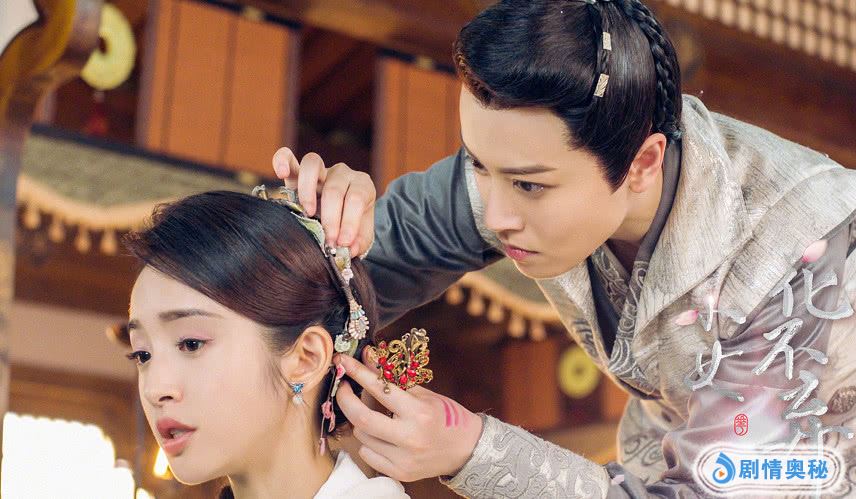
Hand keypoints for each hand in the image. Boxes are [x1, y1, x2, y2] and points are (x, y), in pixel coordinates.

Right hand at [272, 147, 375, 256]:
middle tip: (328, 240)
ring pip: (313, 165)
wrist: (338, 218)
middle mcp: (342, 173)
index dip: (350, 221)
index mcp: (362, 186)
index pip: (356, 199)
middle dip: (330, 217)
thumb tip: (348, 249)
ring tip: (307, 212)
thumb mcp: (360, 236)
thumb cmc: (351, 226)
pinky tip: (281, 174)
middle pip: (334, 188)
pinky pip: (287, 157)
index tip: (343, 242)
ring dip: (307, 191)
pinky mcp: (297, 172)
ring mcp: (319, 170)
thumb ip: (358, 242)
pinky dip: (282, 161)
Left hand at [333, 352, 482, 481]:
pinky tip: (379, 434)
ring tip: (371, 413)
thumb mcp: (424, 394)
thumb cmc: (446, 417)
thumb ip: (394, 379)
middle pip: (361, 418)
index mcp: (418, 413)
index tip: (343, 362)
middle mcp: (409, 437)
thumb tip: (368, 357)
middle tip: (343, 388)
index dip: (358, 373)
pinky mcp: (400, 473)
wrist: (466, 449)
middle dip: (345, 399)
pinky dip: (368, 441)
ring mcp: (403, 459)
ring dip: (360, 421)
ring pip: (362, 436)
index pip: (380, 389)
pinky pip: (368, 454)